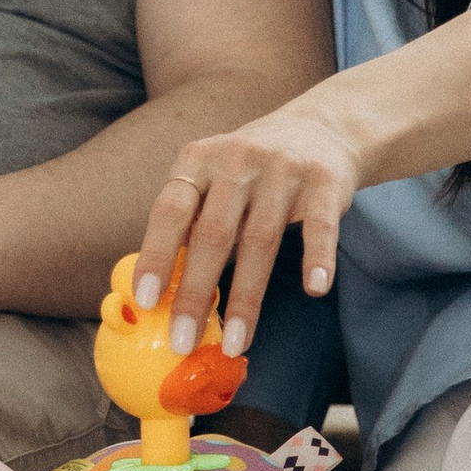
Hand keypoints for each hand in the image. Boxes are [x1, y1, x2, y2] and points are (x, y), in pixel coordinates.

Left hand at [133, 97, 367, 348]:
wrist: (319, 128)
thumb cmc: (251, 170)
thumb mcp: (212, 179)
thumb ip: (190, 223)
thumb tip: (155, 293)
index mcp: (199, 160)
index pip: (170, 210)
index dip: (156, 255)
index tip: (146, 300)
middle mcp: (237, 160)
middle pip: (213, 233)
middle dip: (196, 294)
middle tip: (182, 342)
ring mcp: (282, 170)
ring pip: (260, 240)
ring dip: (247, 299)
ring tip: (235, 343)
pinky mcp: (324, 183)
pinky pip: (319, 226)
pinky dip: (317, 258)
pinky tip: (313, 290)